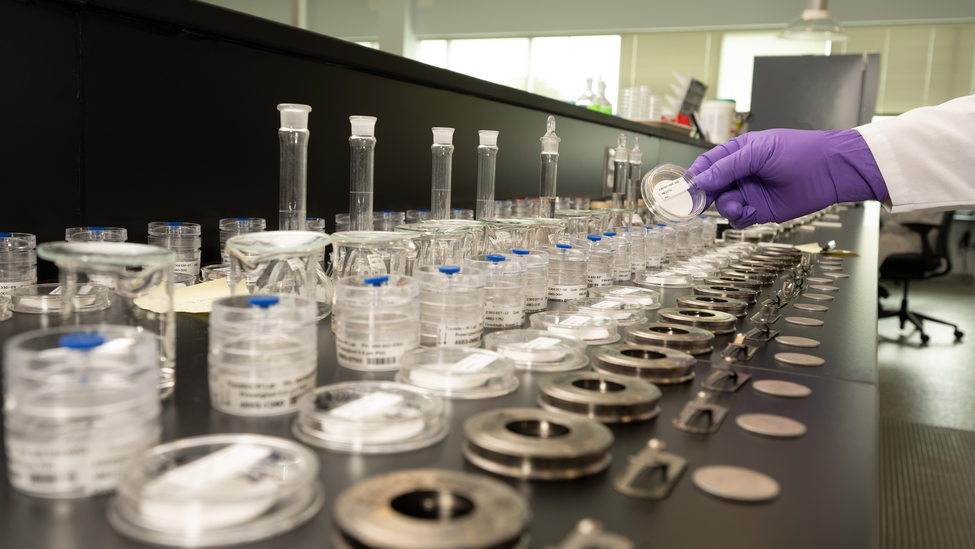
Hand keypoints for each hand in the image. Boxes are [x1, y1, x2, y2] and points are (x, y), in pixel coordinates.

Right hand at [688, 129, 887, 227]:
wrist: (830, 171)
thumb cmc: (800, 152)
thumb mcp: (759, 152)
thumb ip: (728, 167)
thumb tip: (702, 180)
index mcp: (739, 152)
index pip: (708, 163)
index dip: (695, 175)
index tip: (685, 186)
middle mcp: (742, 173)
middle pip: (711, 187)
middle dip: (703, 195)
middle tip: (696, 203)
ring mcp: (750, 192)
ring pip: (723, 204)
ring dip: (725, 206)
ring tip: (737, 204)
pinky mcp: (760, 211)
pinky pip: (738, 219)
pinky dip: (738, 218)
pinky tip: (747, 212)